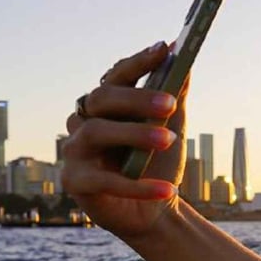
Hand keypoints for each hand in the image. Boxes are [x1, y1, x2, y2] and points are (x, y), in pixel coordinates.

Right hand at [60, 41, 188, 240]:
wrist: (154, 211)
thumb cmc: (158, 164)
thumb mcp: (171, 128)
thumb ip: (174, 97)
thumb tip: (184, 61)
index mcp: (106, 106)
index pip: (116, 76)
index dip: (138, 62)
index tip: (165, 49)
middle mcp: (84, 121)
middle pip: (101, 99)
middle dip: (137, 98)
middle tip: (170, 103)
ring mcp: (75, 151)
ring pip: (96, 132)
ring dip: (135, 134)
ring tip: (170, 141)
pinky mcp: (75, 182)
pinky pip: (104, 181)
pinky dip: (138, 186)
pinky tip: (167, 190)